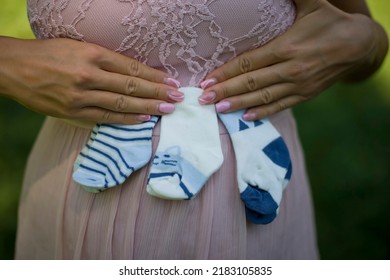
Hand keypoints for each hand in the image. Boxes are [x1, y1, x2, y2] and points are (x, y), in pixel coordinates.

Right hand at [0, 37, 183, 123]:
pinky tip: (144, 120)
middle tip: (178, 98)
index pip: (132, 67)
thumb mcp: (77, 46)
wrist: (13, 68)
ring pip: (123, 103)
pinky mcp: (73, 112)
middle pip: (132, 85)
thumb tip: (132, 73)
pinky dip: (127, 119)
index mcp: (92, 54)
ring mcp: (82, 96)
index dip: (153, 76)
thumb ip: (104, 60)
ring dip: (148, 107)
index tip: (170, 81)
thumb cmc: (47, 54)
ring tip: (168, 109)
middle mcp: (90, 75)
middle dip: (158, 92)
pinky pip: (106, 117)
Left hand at [198, 0, 387, 120]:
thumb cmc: (331, 22)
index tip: (207, 80)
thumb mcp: (312, 4)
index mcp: (287, 46)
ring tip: (219, 109)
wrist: (360, 46)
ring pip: (263, 97)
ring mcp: (298, 85)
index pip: (249, 63)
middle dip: (225, 91)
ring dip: (239, 104)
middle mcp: (291, 69)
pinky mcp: (305, 95)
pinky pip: (281, 105)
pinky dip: (263, 112)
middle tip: (204, 99)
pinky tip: (247, 118)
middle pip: (251, 82)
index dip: (226, 72)